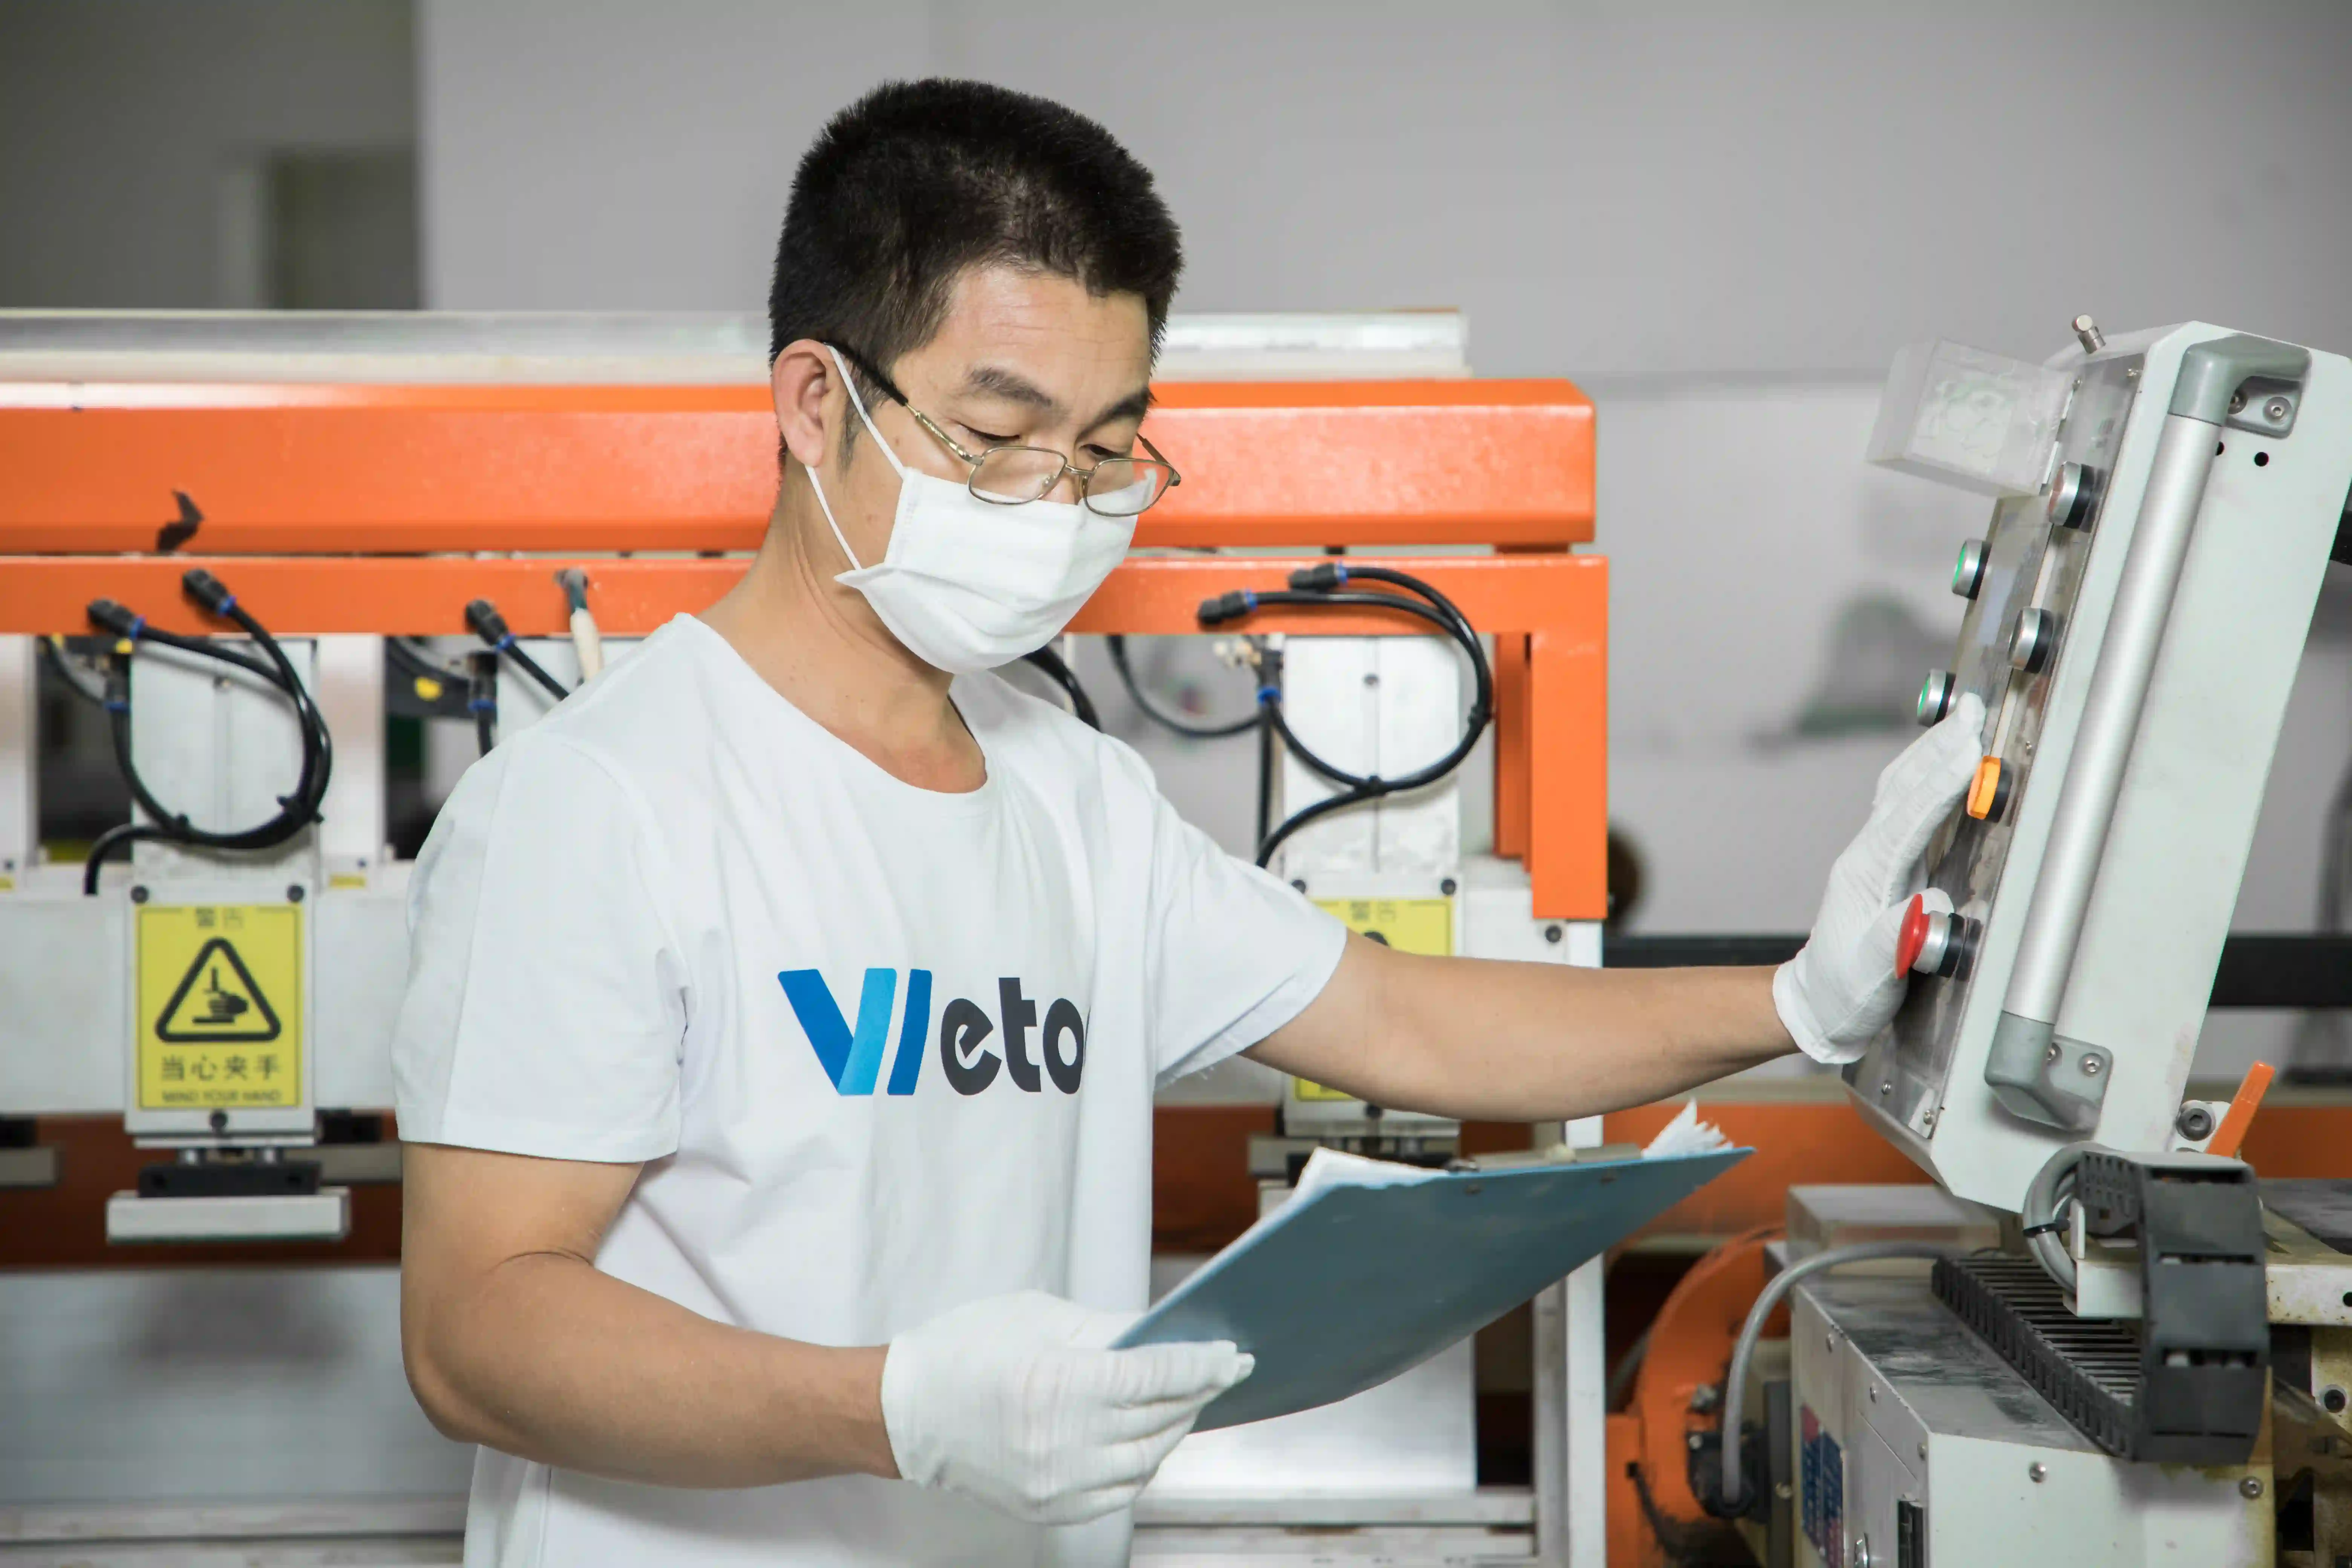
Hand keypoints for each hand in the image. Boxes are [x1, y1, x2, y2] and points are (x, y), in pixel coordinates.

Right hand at [879, 1290, 1252, 1524]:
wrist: (906, 1412)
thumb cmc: (968, 1350)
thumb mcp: (1041, 1318)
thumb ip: (1109, 1330)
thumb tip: (1165, 1336)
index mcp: (1061, 1382)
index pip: (1156, 1375)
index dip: (1202, 1364)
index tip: (1232, 1356)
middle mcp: (1064, 1439)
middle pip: (1160, 1416)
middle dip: (1197, 1392)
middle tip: (1221, 1372)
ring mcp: (1058, 1480)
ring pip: (1148, 1458)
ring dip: (1175, 1428)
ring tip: (1187, 1401)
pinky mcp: (1051, 1506)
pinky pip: (1121, 1490)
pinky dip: (1145, 1463)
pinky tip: (1150, 1437)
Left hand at [1775, 694, 1985, 1062]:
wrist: (1818, 1003)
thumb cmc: (1846, 991)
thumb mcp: (1872, 975)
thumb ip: (1898, 943)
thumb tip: (1932, 909)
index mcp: (1866, 878)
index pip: (1909, 820)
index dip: (1941, 784)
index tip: (1970, 750)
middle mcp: (1866, 857)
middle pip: (1903, 790)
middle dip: (1939, 749)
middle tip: (1973, 711)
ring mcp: (1873, 856)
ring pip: (1901, 790)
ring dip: (1931, 753)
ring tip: (1961, 720)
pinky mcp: (1884, 863)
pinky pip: (1904, 806)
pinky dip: (1925, 775)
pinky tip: (1940, 760)